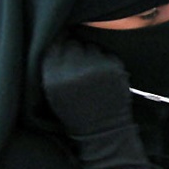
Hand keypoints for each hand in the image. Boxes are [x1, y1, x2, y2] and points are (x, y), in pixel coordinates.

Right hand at [42, 37, 148, 168]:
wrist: (102, 130)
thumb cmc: (75, 111)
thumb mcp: (54, 91)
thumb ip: (54, 66)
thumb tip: (59, 38)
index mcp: (54, 74)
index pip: (55, 43)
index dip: (60, 45)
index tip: (64, 49)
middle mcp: (74, 68)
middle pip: (73, 43)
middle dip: (76, 50)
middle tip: (79, 65)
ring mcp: (96, 66)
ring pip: (91, 46)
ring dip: (91, 54)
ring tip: (92, 73)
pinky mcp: (114, 66)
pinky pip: (107, 53)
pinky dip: (106, 61)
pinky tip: (104, 76)